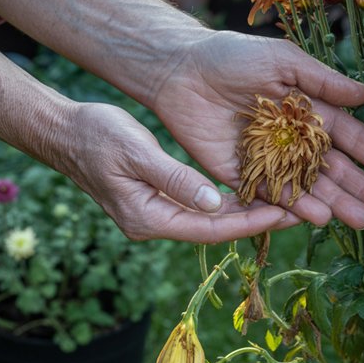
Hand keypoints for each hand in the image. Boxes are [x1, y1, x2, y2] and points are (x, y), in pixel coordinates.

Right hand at [61, 102, 297, 241]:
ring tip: (286, 199)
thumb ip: (176, 178)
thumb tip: (215, 202)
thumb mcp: (136, 152)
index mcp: (148, 218)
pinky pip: (200, 205)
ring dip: (245, 210)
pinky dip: (226, 199)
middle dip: (256, 219)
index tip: (283, 212)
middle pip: (215, 228)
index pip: (210, 227)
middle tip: (299, 209)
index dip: (249, 221)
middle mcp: (154, 223)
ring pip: (210, 218)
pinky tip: (252, 189)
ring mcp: (155, 215)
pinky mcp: (157, 201)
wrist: (64, 134)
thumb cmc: (96, 137)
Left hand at [153, 30, 363, 228]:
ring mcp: (269, 159)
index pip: (348, 137)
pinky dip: (294, 206)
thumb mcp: (282, 60)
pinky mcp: (241, 174)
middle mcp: (293, 139)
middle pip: (333, 170)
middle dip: (362, 190)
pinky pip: (271, 194)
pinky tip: (318, 218)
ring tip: (361, 221)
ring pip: (308, 187)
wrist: (179, 71)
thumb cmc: (231, 56)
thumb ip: (322, 80)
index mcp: (308, 110)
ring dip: (335, 204)